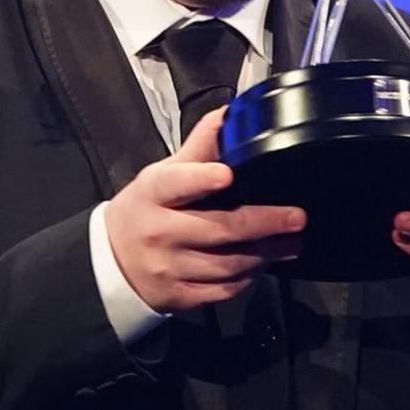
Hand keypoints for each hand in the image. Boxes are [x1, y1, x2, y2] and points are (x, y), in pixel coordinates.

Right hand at [103, 106, 306, 312]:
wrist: (112, 260)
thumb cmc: (147, 208)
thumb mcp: (164, 174)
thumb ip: (199, 147)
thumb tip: (230, 114)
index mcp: (154, 193)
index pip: (176, 183)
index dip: (201, 179)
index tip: (227, 175)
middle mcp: (159, 231)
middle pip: (218, 228)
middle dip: (264, 223)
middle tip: (297, 217)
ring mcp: (168, 267)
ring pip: (226, 264)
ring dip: (265, 254)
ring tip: (292, 242)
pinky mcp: (178, 296)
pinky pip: (222, 290)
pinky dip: (248, 278)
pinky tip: (264, 264)